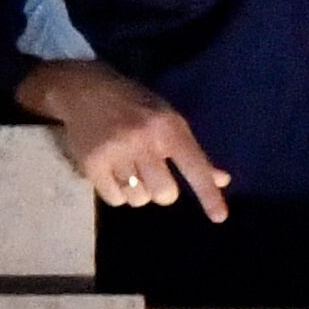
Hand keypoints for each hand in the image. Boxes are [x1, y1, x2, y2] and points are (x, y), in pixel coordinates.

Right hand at [19, 58, 230, 219]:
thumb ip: (193, 152)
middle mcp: (144, 141)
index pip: (196, 167)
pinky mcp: (92, 163)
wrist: (86, 91)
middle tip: (153, 175)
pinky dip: (117, 193)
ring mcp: (116, 152)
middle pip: (164, 193)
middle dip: (163, 192)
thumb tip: (222, 180)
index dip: (208, 195)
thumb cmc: (137, 107)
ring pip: (138, 198)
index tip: (220, 218)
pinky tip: (114, 173)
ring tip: (130, 170)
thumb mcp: (170, 120)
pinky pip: (114, 199)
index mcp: (169, 129)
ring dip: (138, 192)